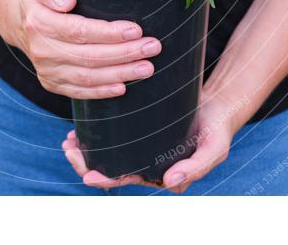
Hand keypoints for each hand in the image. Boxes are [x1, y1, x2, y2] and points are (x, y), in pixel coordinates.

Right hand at [0, 0, 161, 98]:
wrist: (20, 23)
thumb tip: (66, 1)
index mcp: (40, 23)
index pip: (79, 31)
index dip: (109, 33)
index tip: (136, 30)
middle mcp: (42, 50)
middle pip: (89, 56)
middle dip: (124, 53)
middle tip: (152, 47)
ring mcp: (47, 70)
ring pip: (87, 77)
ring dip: (120, 74)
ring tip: (147, 67)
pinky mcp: (52, 83)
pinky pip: (79, 91)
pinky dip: (102, 91)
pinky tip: (123, 86)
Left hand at [62, 97, 237, 192]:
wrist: (218, 106)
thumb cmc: (217, 130)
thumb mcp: (214, 150)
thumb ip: (196, 168)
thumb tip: (169, 182)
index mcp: (160, 173)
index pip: (128, 180)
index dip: (106, 179)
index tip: (89, 175)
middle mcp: (147, 162)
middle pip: (110, 167)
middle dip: (85, 163)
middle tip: (69, 148)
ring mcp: (140, 144)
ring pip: (107, 151)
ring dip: (85, 148)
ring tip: (70, 139)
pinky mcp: (138, 125)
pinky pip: (113, 132)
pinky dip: (96, 130)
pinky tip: (82, 124)